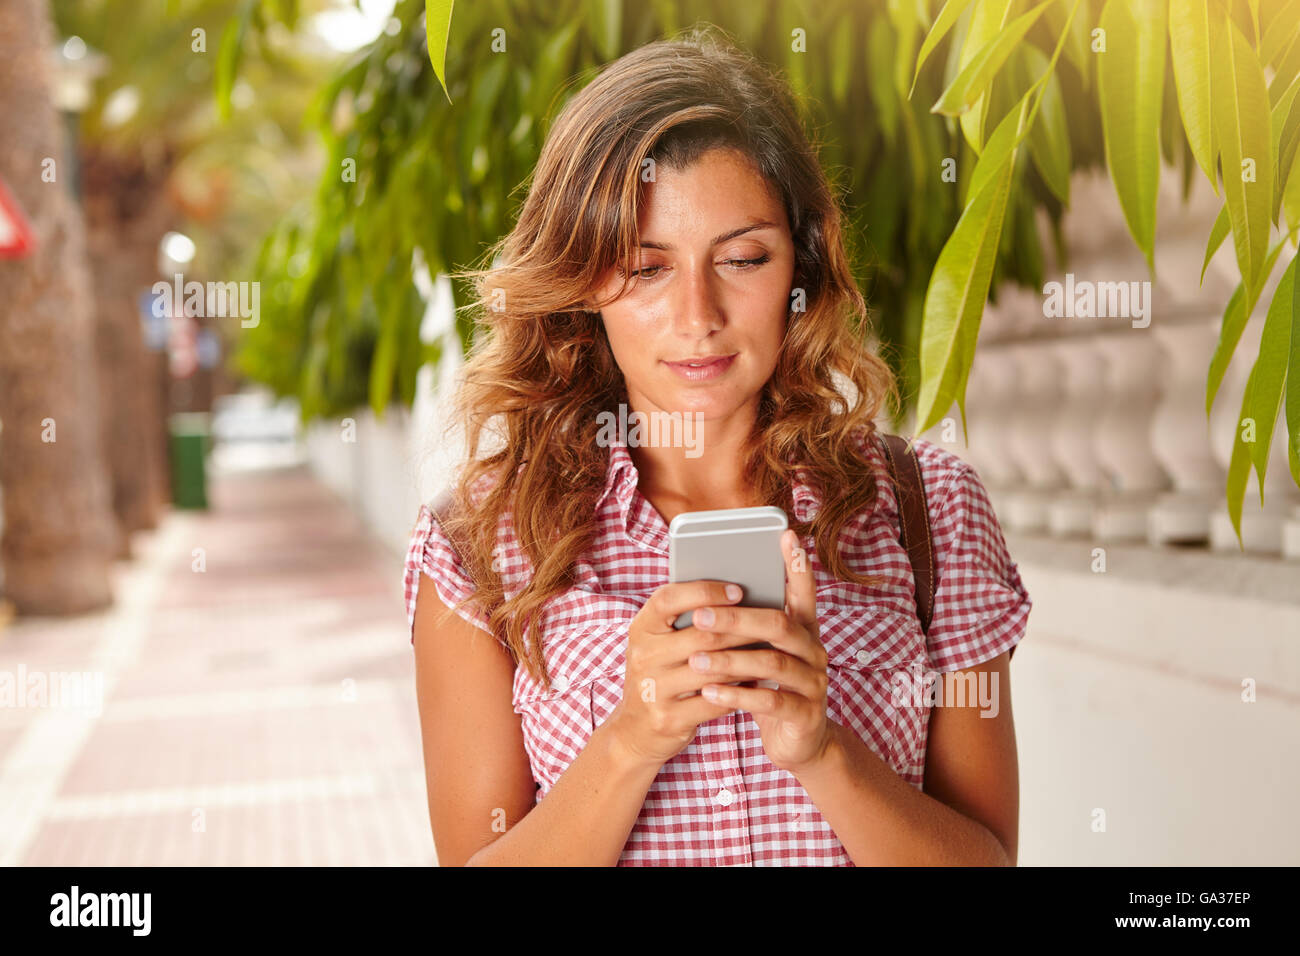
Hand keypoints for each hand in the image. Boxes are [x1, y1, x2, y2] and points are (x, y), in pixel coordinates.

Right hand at [604, 580, 767, 768]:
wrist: (635, 730)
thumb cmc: (659, 675)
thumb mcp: (659, 643)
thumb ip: (684, 620)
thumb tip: (736, 597)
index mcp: (641, 629)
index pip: (668, 599)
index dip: (704, 591)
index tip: (738, 590)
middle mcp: (643, 656)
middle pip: (701, 635)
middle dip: (742, 628)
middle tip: (774, 623)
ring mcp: (654, 689)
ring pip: (714, 670)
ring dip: (747, 661)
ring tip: (771, 650)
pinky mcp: (669, 718)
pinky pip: (715, 701)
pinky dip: (739, 692)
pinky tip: (756, 682)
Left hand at [684, 529, 831, 772]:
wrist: (798, 741)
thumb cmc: (770, 686)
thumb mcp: (760, 653)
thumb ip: (746, 629)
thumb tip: (701, 598)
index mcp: (803, 629)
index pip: (804, 590)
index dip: (797, 564)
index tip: (785, 534)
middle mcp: (814, 650)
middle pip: (779, 624)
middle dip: (737, 618)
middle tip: (700, 617)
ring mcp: (814, 682)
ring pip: (773, 662)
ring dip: (731, 659)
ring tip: (696, 660)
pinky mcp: (806, 714)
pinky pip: (770, 700)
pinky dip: (738, 694)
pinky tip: (711, 692)